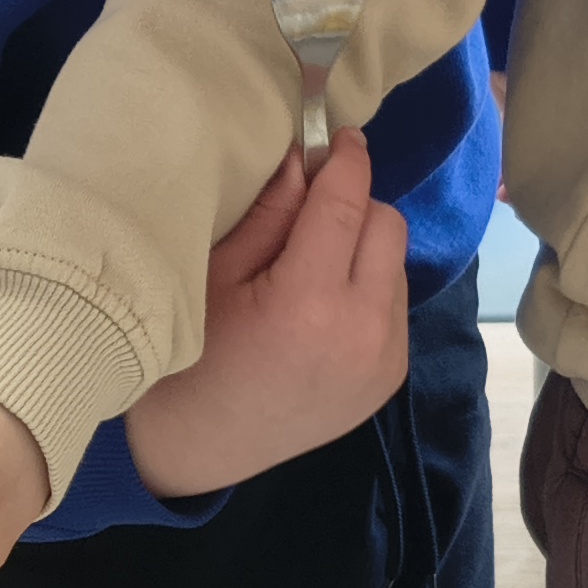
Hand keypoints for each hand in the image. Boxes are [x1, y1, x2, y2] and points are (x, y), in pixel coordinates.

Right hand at [123, 134, 412, 496]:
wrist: (200, 449)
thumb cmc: (191, 357)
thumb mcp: (216, 275)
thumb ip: (269, 213)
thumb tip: (303, 155)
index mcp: (309, 302)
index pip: (347, 204)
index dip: (346, 161)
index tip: (338, 138)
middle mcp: (362, 331)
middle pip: (388, 226)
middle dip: (355, 204)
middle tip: (312, 208)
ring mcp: (383, 359)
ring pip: (396, 263)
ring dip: (364, 248)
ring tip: (313, 264)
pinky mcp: (390, 379)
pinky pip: (395, 305)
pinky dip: (370, 289)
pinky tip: (324, 305)